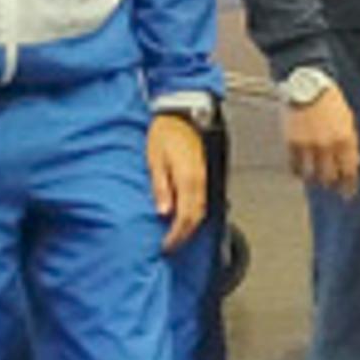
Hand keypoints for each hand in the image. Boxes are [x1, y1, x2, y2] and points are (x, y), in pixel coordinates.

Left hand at [147, 113, 206, 249]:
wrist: (181, 114)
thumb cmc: (165, 134)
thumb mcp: (155, 160)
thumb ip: (161, 187)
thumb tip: (163, 212)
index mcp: (187, 179)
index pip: (186, 217)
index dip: (176, 235)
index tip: (166, 245)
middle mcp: (199, 181)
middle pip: (196, 217)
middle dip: (184, 235)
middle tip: (170, 245)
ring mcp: (204, 177)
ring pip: (201, 210)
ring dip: (190, 225)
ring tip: (176, 234)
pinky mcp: (203, 173)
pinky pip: (202, 199)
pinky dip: (194, 212)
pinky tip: (184, 215)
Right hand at [285, 89, 359, 198]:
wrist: (307, 86)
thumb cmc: (331, 102)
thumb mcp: (348, 121)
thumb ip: (351, 144)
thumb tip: (355, 164)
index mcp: (345, 139)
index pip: (349, 172)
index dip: (349, 186)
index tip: (348, 194)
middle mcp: (327, 145)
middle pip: (330, 177)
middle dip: (332, 184)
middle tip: (331, 185)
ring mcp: (309, 145)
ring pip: (312, 176)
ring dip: (315, 180)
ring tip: (316, 179)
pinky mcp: (292, 143)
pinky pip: (295, 167)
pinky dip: (299, 173)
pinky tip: (302, 172)